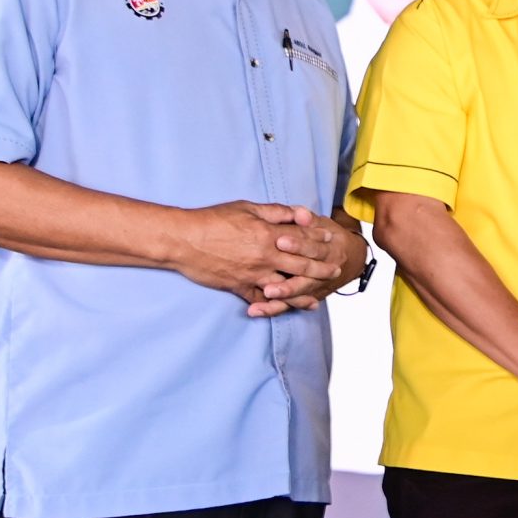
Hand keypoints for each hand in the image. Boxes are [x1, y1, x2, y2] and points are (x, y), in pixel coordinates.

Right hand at [170, 201, 343, 313]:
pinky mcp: (240, 287)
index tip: (331, 242)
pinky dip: (276, 306)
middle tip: (335, 270)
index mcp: (269, 234)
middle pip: (303, 265)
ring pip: (287, 287)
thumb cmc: (213, 220)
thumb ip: (277, 211)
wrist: (182, 240)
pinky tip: (287, 309)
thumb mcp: (247, 208)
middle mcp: (266, 256)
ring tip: (319, 296)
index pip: (303, 239)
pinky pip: (262, 300)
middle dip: (322, 268)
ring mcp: (254, 274)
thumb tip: (301, 213)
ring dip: (305, 292)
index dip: (320, 241)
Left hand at [252, 210, 366, 315]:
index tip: (280, 241)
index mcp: (330, 250)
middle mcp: (325, 271)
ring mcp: (316, 286)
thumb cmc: (329, 238)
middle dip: (288, 282)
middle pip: (306, 278)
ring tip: (263, 296)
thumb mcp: (323, 225)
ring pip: (299, 294)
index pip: (314, 248)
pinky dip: (273, 309)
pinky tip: (255, 310)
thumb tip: (301, 213)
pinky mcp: (307, 296)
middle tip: (268, 283)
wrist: (351, 258)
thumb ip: (309, 220)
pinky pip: (290, 306)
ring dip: (281, 297)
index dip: (299, 245)